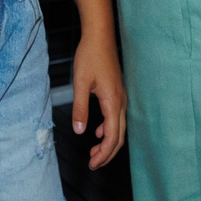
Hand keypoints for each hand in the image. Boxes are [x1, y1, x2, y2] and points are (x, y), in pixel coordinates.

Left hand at [67, 25, 125, 169]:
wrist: (100, 36)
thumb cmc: (90, 56)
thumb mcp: (80, 83)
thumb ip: (80, 108)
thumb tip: (80, 132)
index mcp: (113, 102)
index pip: (112, 136)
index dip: (103, 154)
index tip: (93, 164)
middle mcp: (121, 102)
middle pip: (119, 136)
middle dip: (107, 153)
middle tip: (93, 164)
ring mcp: (121, 97)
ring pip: (119, 127)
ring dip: (107, 142)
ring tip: (94, 153)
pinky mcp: (117, 92)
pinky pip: (116, 117)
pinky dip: (108, 129)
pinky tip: (97, 131)